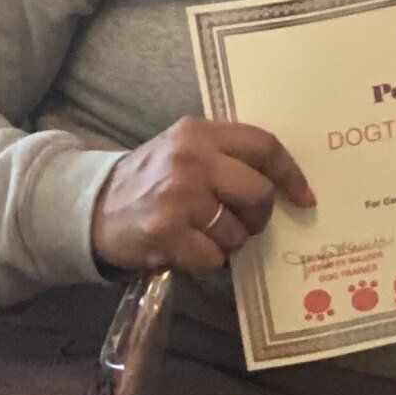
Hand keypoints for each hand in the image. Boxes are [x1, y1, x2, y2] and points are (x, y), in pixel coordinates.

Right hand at [91, 116, 314, 277]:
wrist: (92, 206)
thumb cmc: (150, 179)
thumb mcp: (184, 149)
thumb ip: (226, 154)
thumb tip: (283, 181)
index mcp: (199, 132)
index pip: (263, 146)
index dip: (291, 174)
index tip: (304, 197)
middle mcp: (191, 160)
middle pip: (260, 193)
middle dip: (260, 216)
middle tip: (245, 223)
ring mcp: (179, 197)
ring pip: (238, 231)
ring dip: (229, 242)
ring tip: (204, 234)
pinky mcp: (167, 233)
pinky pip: (214, 258)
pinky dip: (207, 261)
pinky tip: (187, 250)